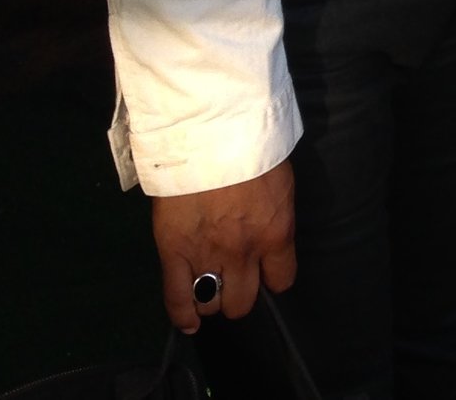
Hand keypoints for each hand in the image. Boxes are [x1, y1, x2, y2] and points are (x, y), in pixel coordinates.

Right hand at [150, 159, 296, 330]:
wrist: (209, 133)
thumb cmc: (252, 148)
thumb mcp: (280, 182)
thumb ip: (274, 215)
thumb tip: (267, 230)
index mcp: (276, 233)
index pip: (282, 279)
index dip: (273, 278)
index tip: (267, 272)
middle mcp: (244, 254)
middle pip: (243, 300)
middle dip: (240, 293)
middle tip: (234, 279)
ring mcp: (206, 256)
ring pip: (212, 302)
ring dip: (211, 299)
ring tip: (209, 287)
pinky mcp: (173, 252)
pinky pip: (177, 297)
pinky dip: (182, 314)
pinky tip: (188, 321)